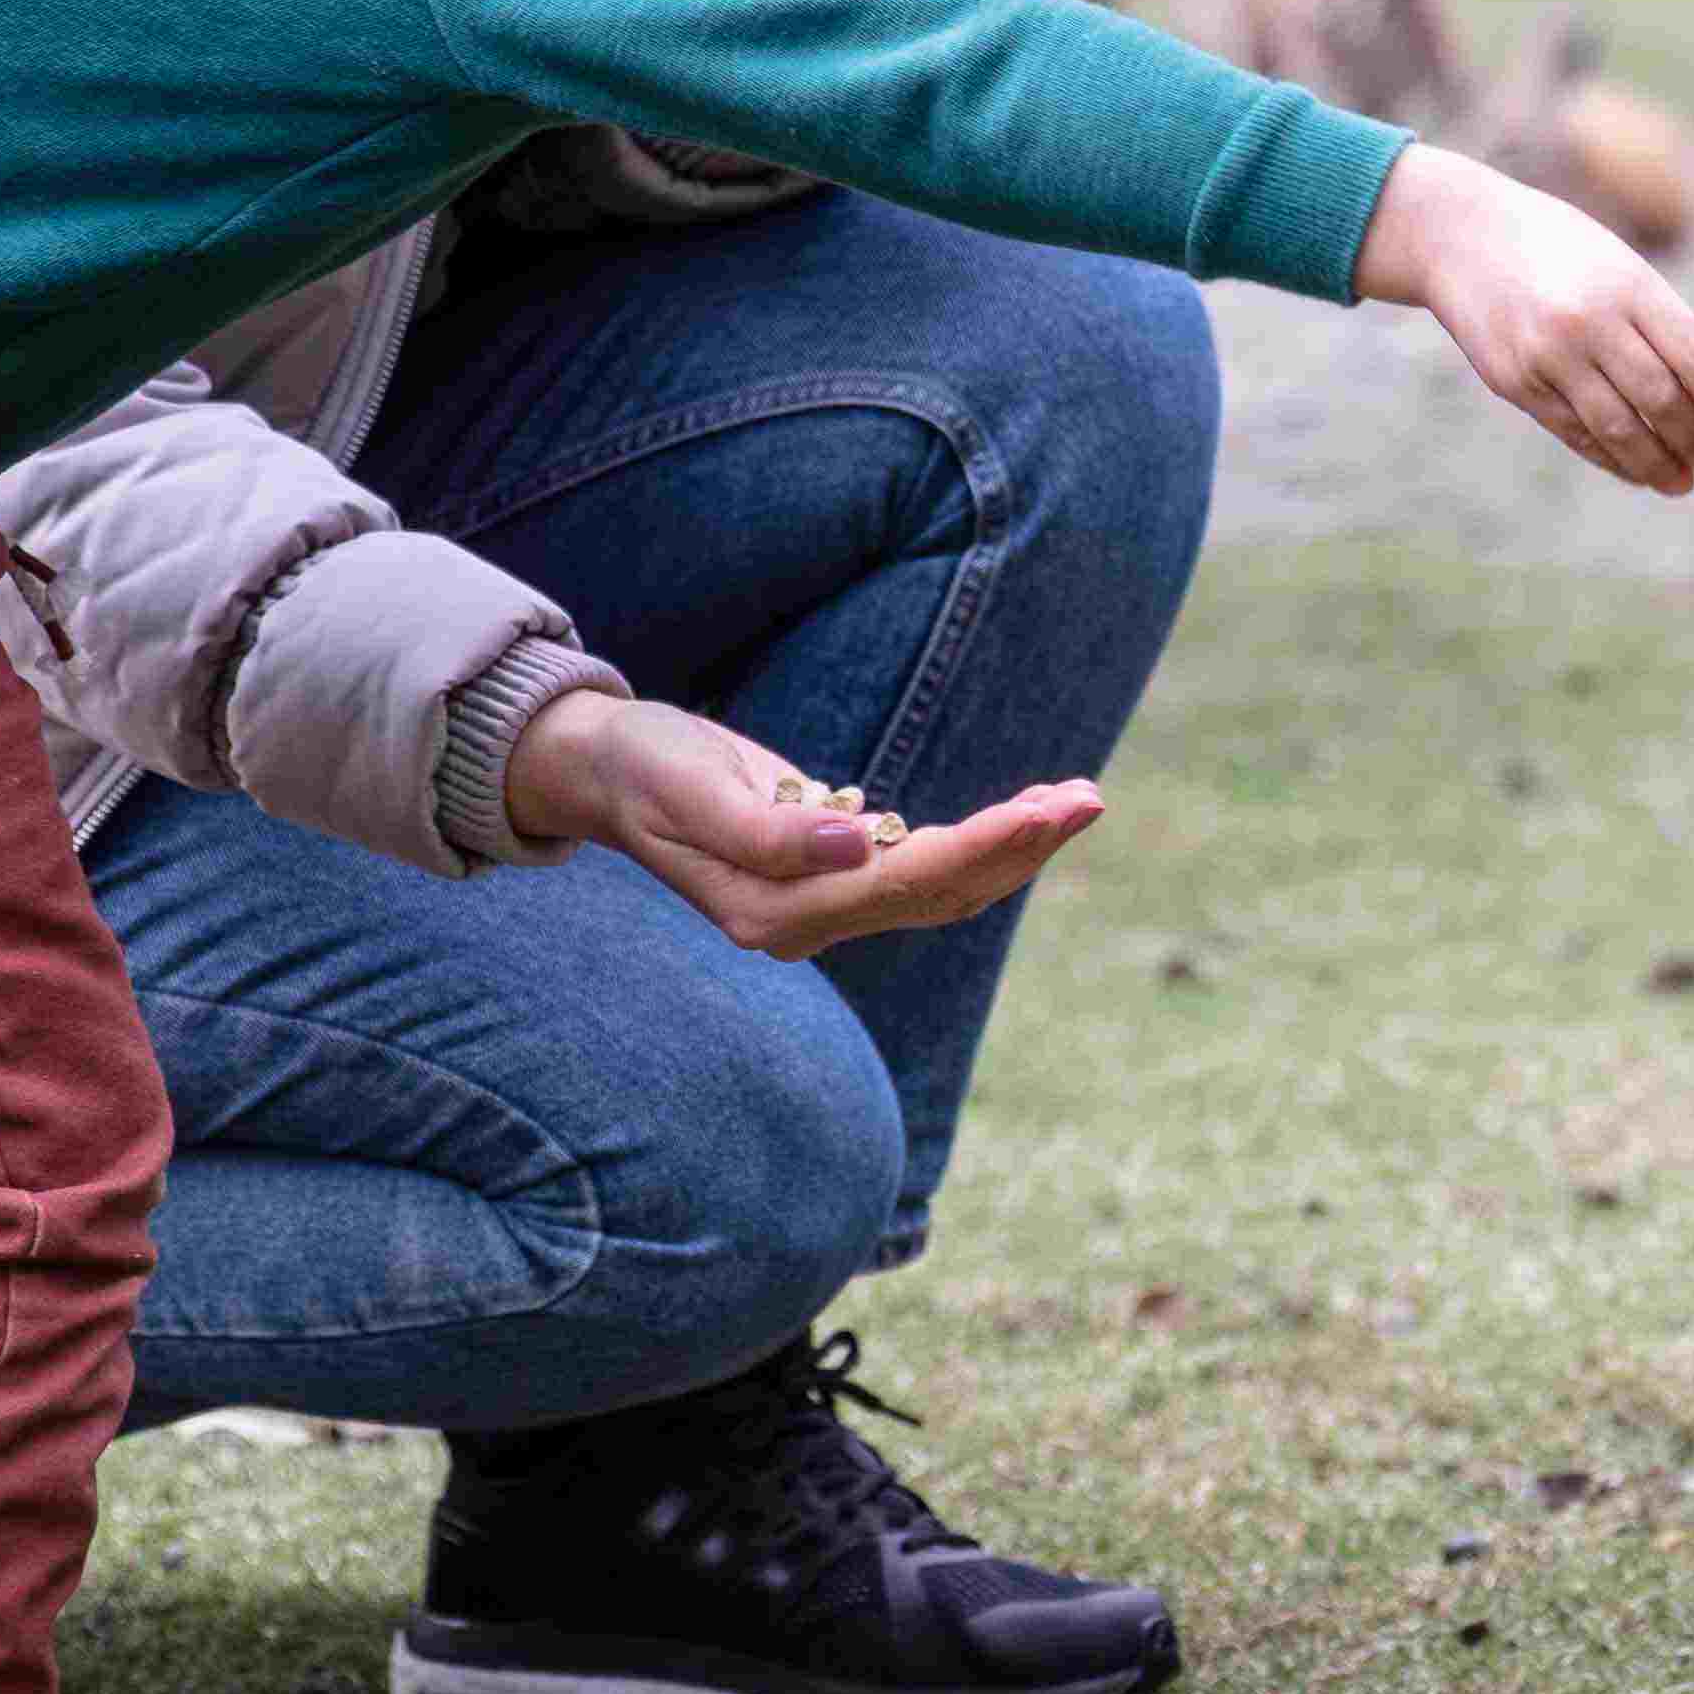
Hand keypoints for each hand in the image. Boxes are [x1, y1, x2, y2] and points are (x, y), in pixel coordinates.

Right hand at [503, 689, 1105, 962]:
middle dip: (1019, 848)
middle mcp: (805, 923)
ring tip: (1080, 799)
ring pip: (942, 887)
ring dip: (1015, 848)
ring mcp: (821, 906)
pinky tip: (1029, 814)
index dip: (982, 847)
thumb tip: (862, 843)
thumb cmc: (643, 770)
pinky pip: (924, 869)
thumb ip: (772, 830)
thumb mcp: (693, 789)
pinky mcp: (834, 877)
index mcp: (774, 911)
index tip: (1047, 809)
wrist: (604, 773)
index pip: (903, 884)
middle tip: (1090, 798)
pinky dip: (982, 842)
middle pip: (939, 894)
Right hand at [1355, 142, 1693, 494]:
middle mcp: (1591, 321)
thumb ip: (1660, 324)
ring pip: (1620, 430)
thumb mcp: (1619, 267)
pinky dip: (1613, 459)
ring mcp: (1549, 355)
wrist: (1462, 237)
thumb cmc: (1560, 251)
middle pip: (1662, 401)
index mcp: (1631, 285)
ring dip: (1658, 465)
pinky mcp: (1516, 383)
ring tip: (1680, 481)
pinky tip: (1635, 471)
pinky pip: (1576, 434)